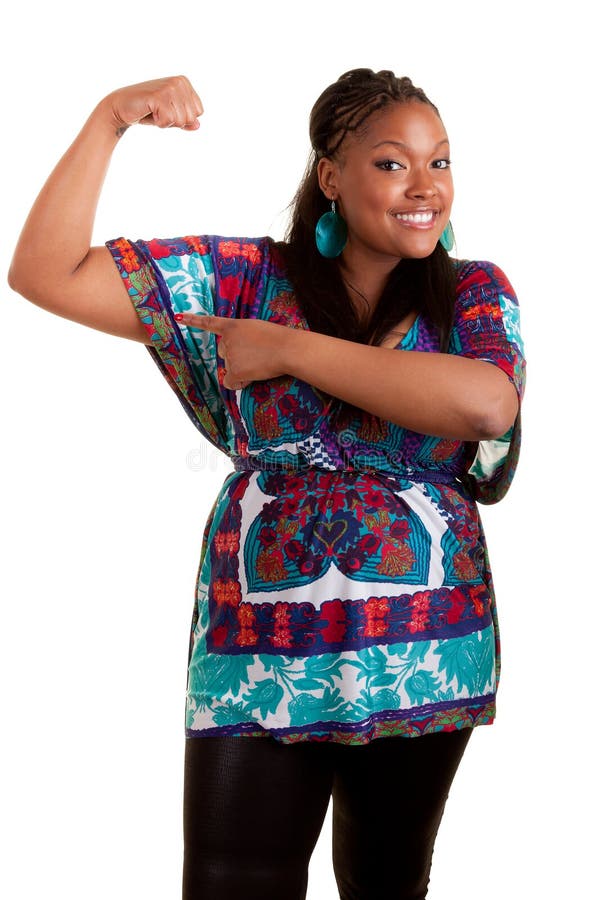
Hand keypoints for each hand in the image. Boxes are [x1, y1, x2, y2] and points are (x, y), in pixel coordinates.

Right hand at [104, 75, 202, 131]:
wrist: (121, 107)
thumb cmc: (147, 111)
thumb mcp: (170, 116)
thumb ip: (185, 120)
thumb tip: (197, 125)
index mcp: (184, 82)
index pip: (199, 112)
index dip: (182, 118)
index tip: (167, 110)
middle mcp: (178, 81)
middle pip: (191, 117)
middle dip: (175, 121)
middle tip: (159, 112)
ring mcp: (169, 87)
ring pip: (181, 120)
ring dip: (166, 122)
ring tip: (154, 111)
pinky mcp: (159, 95)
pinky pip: (169, 121)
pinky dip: (159, 123)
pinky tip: (149, 112)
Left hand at [176, 314, 297, 389]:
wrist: (287, 349)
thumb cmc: (279, 339)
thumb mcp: (258, 329)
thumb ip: (244, 338)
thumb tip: (238, 360)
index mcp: (233, 326)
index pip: (209, 322)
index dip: (192, 320)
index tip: (177, 317)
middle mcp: (227, 340)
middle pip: (223, 353)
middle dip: (236, 357)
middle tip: (256, 355)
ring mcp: (229, 356)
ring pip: (229, 368)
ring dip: (243, 369)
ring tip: (260, 363)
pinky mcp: (234, 370)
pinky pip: (230, 382)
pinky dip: (240, 383)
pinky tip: (253, 376)